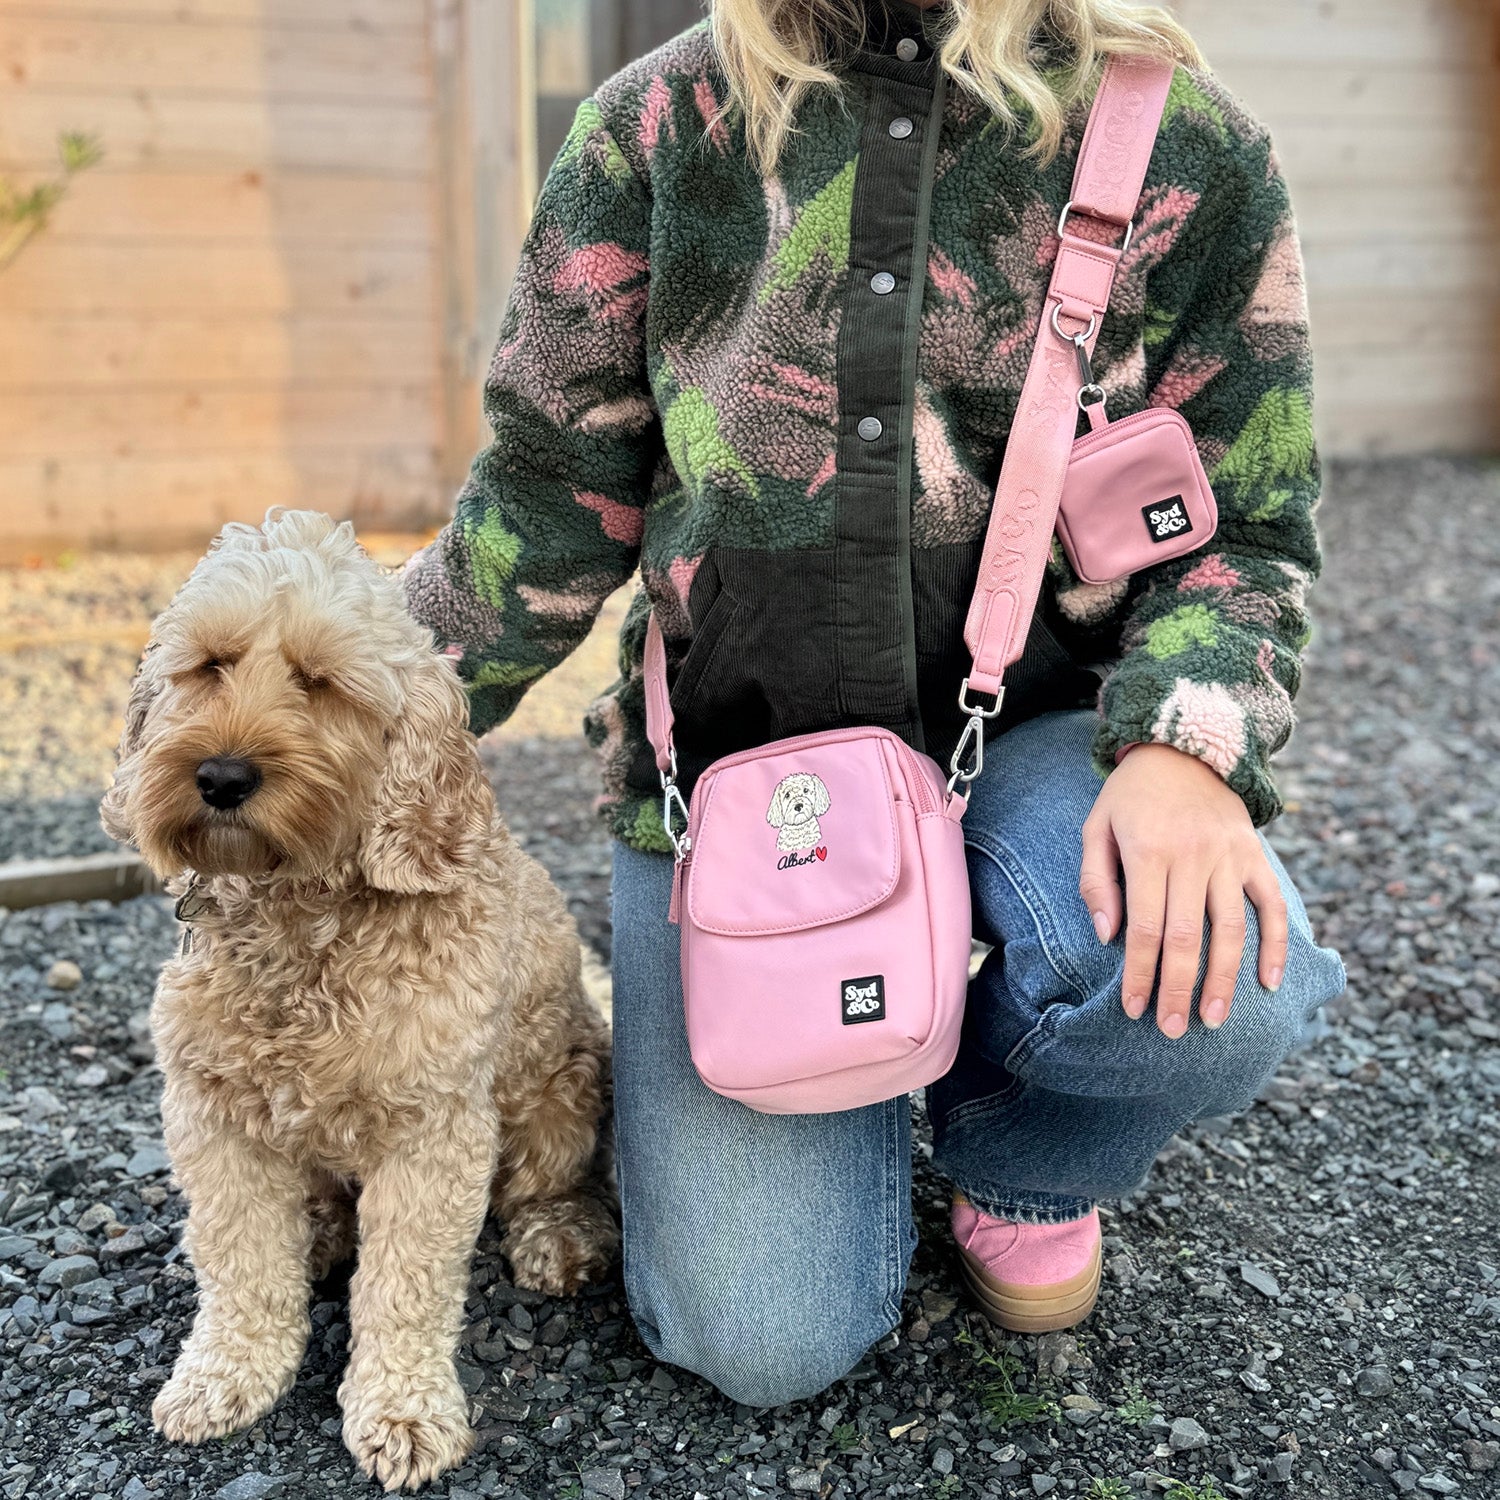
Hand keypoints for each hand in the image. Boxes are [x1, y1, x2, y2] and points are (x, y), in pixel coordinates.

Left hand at [1079, 743, 1286, 1037]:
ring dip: (1226, 980)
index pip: (1144, 928)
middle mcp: (1193, 856)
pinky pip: (1272, 904)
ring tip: (1215, 1020)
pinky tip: (1269, 982)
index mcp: (1148, 852)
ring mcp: (1229, 856)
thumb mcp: (1096, 827)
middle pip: (1187, 937)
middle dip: (1179, 988)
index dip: (1140, 974)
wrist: (1183, 746)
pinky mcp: (1254, 854)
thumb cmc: (1129, 796)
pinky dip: (1275, 944)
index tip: (1134, 1009)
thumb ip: (1096, 881)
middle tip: (1172, 1029)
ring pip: (1232, 929)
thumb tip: (1107, 936)